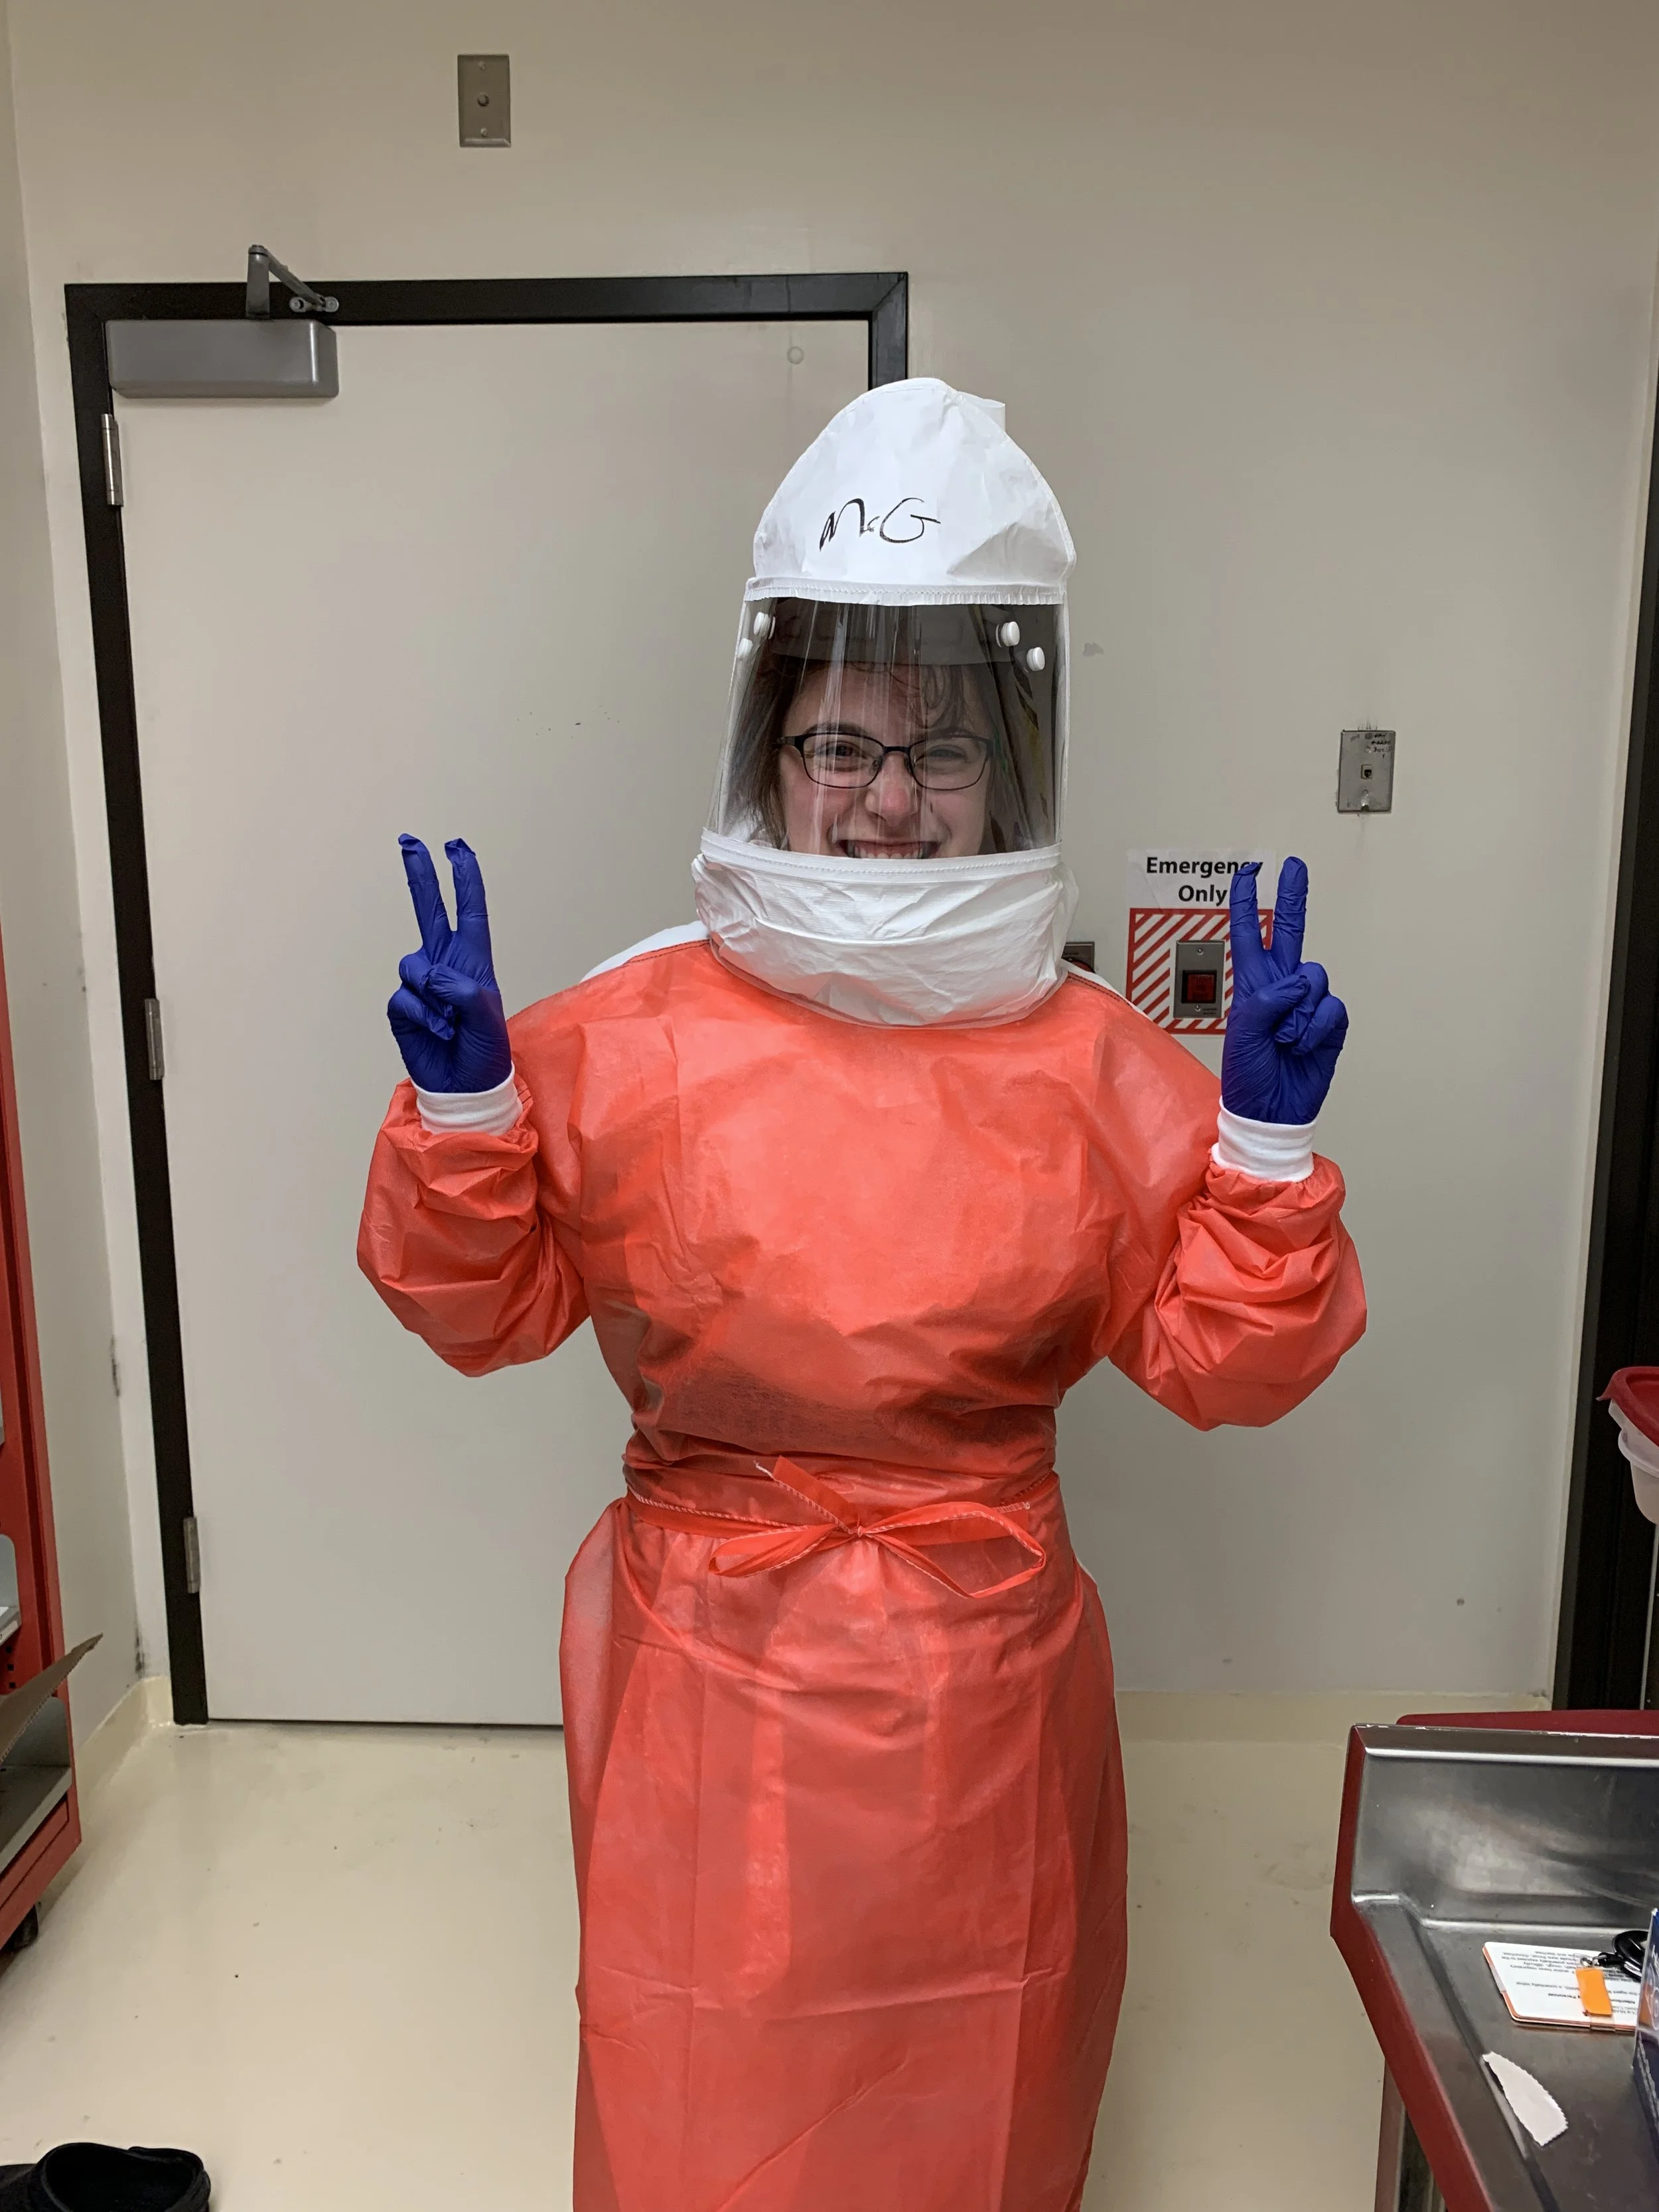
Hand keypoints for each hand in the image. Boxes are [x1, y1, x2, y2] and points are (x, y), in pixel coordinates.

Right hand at [386, 836, 512, 1093]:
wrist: (463, 1087)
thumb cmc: (485, 1053)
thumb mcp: (488, 1018)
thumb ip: (464, 989)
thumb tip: (432, 975)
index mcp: (474, 961)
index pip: (470, 911)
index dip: (465, 879)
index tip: (457, 847)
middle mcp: (446, 965)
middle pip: (429, 911)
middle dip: (420, 875)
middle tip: (409, 841)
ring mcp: (422, 985)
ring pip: (412, 965)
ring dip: (432, 996)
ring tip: (450, 1023)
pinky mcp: (403, 1007)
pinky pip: (402, 996)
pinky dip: (420, 1015)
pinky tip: (435, 1031)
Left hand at [1221, 857, 1347, 1125]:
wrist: (1272, 1111)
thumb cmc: (1248, 1076)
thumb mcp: (1242, 1035)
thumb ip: (1265, 1001)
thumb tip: (1297, 983)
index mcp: (1252, 985)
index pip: (1249, 935)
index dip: (1246, 903)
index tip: (1247, 873)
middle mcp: (1280, 987)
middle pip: (1291, 932)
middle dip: (1292, 897)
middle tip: (1294, 867)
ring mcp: (1307, 1004)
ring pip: (1315, 978)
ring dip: (1298, 1014)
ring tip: (1283, 1040)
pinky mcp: (1329, 1023)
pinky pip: (1331, 1008)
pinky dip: (1315, 1029)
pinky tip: (1301, 1046)